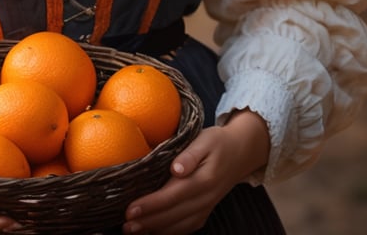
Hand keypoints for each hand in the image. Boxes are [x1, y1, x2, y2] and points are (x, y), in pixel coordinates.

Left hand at [121, 110, 269, 233]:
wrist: (241, 152)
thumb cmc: (218, 142)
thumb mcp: (205, 139)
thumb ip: (190, 154)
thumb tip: (176, 169)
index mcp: (204, 179)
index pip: (172, 196)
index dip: (151, 205)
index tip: (130, 209)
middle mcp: (206, 198)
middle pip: (173, 215)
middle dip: (148, 222)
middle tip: (125, 225)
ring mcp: (206, 207)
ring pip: (179, 225)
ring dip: (155, 230)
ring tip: (132, 231)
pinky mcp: (205, 211)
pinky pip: (186, 227)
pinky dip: (169, 232)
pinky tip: (152, 232)